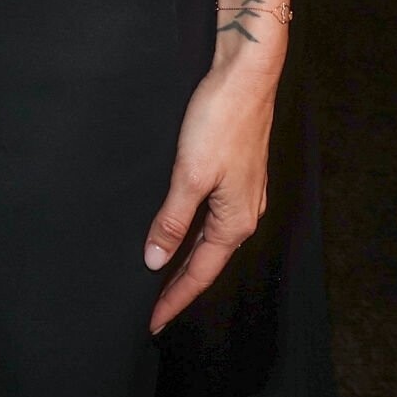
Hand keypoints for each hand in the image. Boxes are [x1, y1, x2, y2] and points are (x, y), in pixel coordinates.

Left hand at [144, 58, 277, 332]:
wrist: (246, 73)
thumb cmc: (221, 120)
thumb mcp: (190, 174)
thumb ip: (173, 219)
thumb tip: (155, 260)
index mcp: (235, 221)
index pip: (199, 273)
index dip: (173, 299)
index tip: (150, 323)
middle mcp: (244, 213)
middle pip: (206, 260)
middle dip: (178, 284)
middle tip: (150, 307)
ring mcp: (242, 192)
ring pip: (208, 237)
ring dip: (184, 257)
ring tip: (158, 276)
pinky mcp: (236, 172)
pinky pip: (210, 214)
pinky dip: (191, 229)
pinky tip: (176, 226)